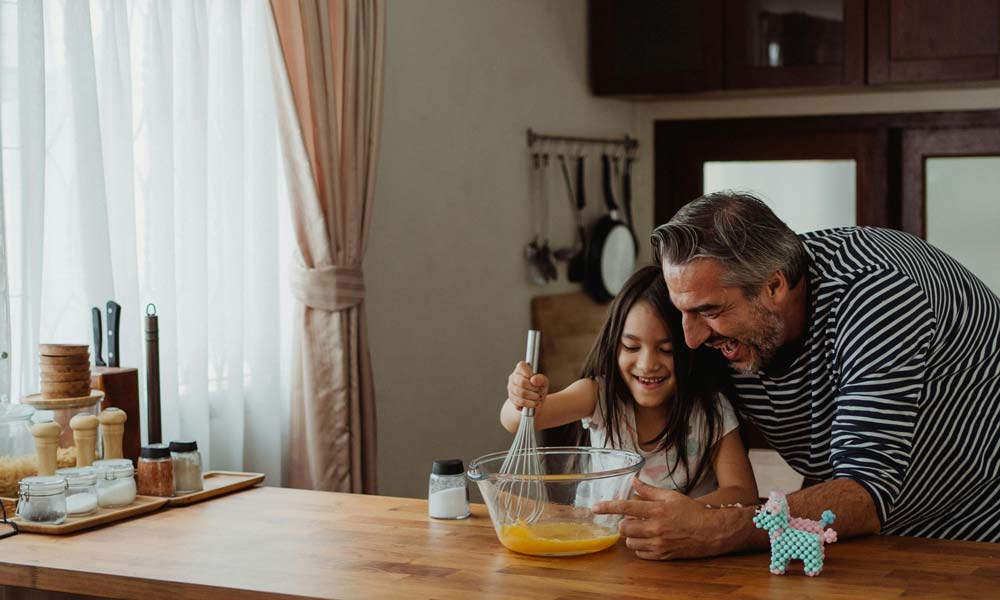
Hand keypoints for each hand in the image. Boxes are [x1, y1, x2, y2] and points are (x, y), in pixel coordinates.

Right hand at [506, 361, 547, 410]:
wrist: (536, 400)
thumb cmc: (539, 387)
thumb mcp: (544, 381)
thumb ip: (541, 379)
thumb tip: (533, 380)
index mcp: (520, 369)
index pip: (522, 366)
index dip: (530, 374)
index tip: (536, 380)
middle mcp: (513, 377)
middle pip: (522, 382)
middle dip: (534, 388)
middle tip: (540, 391)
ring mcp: (511, 388)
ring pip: (521, 393)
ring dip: (533, 397)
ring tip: (539, 398)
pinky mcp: (512, 398)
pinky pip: (520, 402)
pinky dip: (530, 403)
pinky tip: (535, 403)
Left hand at [593, 478, 734, 559]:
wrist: (711, 531)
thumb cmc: (691, 511)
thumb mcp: (670, 496)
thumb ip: (649, 490)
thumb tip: (633, 481)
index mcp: (656, 510)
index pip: (624, 507)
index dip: (607, 507)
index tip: (594, 508)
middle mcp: (655, 527)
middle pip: (623, 528)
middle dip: (624, 523)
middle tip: (632, 519)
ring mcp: (658, 543)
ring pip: (630, 542)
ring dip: (631, 536)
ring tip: (642, 530)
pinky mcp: (662, 555)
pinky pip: (640, 553)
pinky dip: (640, 547)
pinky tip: (649, 540)